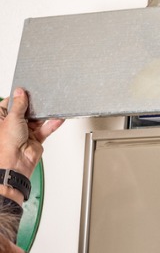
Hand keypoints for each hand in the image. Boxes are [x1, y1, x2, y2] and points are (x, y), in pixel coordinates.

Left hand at [0, 88, 63, 203]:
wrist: (16, 164)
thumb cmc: (5, 145)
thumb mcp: (12, 118)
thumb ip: (19, 104)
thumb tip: (20, 92)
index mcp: (1, 119)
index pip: (10, 104)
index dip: (18, 98)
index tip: (26, 91)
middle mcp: (12, 125)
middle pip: (26, 111)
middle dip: (33, 106)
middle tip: (40, 98)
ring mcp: (25, 132)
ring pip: (37, 119)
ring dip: (44, 115)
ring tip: (51, 107)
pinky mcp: (36, 138)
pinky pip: (46, 129)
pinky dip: (52, 124)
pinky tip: (58, 118)